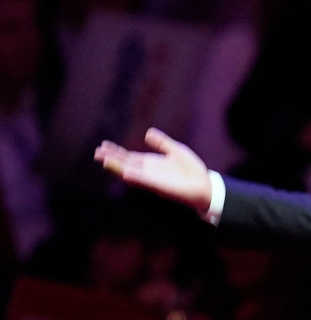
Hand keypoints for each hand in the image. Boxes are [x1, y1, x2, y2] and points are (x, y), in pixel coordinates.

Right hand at [94, 128, 212, 211]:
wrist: (205, 185)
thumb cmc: (193, 170)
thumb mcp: (176, 151)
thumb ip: (162, 143)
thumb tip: (148, 133)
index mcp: (151, 164)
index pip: (129, 157)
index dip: (116, 152)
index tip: (104, 145)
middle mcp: (148, 172)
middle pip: (125, 165)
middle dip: (111, 159)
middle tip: (96, 152)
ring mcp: (152, 180)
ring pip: (130, 173)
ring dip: (117, 168)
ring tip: (103, 161)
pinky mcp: (159, 186)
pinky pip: (144, 181)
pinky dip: (134, 177)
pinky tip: (123, 172)